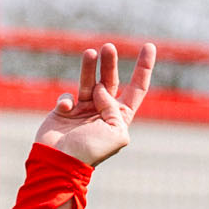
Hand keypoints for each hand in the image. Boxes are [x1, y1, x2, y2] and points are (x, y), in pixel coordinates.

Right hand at [35, 43, 150, 168]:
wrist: (59, 163)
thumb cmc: (90, 152)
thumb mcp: (116, 133)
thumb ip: (115, 110)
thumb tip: (101, 91)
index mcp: (120, 118)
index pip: (136, 89)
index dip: (144, 68)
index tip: (149, 46)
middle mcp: (103, 111)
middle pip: (110, 80)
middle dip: (110, 63)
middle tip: (109, 48)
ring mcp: (83, 111)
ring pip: (88, 82)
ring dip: (90, 67)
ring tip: (91, 53)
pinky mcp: (64, 112)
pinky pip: (67, 97)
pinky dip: (66, 99)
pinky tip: (66, 109)